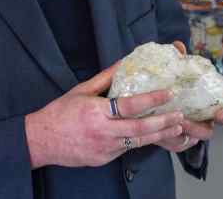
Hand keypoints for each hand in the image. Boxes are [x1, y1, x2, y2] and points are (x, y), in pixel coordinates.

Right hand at [25, 63, 183, 168]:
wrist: (42, 140)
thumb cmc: (60, 112)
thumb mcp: (81, 91)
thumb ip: (104, 78)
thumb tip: (122, 63)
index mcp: (96, 112)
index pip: (130, 106)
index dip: (152, 100)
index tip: (168, 93)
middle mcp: (103, 132)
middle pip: (140, 130)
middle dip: (164, 122)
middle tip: (180, 115)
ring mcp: (104, 149)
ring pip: (138, 143)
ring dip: (159, 135)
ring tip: (176, 127)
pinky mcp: (104, 160)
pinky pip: (126, 150)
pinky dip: (140, 142)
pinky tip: (152, 135)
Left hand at [157, 41, 222, 152]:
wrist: (149, 97)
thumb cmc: (169, 83)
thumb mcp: (173, 70)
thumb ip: (178, 59)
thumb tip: (179, 47)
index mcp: (206, 106)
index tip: (222, 112)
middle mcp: (200, 122)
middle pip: (207, 132)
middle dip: (198, 128)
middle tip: (184, 120)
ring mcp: (187, 133)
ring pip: (189, 140)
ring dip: (180, 134)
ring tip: (167, 122)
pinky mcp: (172, 139)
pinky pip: (173, 144)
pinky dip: (168, 139)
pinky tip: (160, 131)